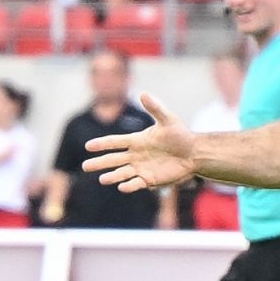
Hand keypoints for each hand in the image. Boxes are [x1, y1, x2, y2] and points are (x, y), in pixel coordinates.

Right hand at [82, 94, 198, 192]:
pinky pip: (137, 183)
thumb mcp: (168, 120)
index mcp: (136, 141)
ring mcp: (141, 168)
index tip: (88, 146)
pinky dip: (129, 186)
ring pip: (122, 173)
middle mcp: (135, 155)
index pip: (115, 142)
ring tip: (102, 179)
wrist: (194, 153)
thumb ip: (155, 108)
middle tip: (85, 166)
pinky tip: (122, 187)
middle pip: (113, 159)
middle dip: (100, 163)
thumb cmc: (181, 135)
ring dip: (112, 176)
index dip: (102, 144)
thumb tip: (143, 93)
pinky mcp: (150, 179)